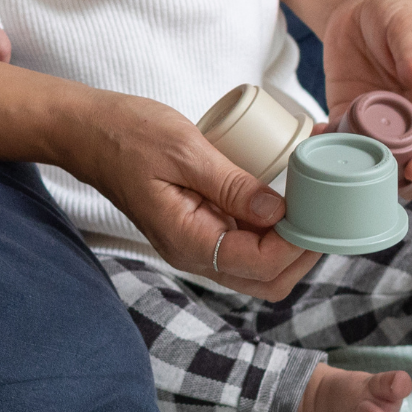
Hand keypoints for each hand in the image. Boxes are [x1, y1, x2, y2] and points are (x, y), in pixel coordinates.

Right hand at [58, 90, 320, 300]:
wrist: (85, 131)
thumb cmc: (126, 134)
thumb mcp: (184, 149)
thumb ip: (232, 183)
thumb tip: (278, 210)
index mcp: (186, 240)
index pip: (259, 264)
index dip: (297, 244)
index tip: (320, 211)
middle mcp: (192, 253)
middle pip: (265, 280)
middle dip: (302, 253)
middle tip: (326, 213)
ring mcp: (194, 242)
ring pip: (258, 266)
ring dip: (290, 243)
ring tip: (314, 204)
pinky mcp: (198, 226)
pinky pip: (244, 241)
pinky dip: (271, 227)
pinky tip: (288, 195)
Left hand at [322, 0, 411, 185]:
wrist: (362, 2)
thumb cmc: (399, 10)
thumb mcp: (408, 24)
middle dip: (400, 180)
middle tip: (378, 182)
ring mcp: (383, 122)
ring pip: (380, 162)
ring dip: (363, 169)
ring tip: (343, 163)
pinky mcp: (351, 117)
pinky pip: (344, 142)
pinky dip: (331, 147)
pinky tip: (317, 140)